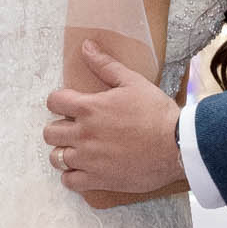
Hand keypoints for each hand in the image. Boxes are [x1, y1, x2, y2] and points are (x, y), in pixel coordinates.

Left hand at [42, 41, 187, 198]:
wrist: (177, 146)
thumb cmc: (156, 112)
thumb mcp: (132, 82)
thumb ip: (105, 65)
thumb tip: (86, 46)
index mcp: (89, 108)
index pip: (53, 101)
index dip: (60, 101)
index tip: (70, 104)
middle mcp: (83, 134)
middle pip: (49, 132)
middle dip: (59, 127)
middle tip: (76, 127)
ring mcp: (88, 159)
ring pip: (56, 157)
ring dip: (65, 151)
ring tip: (80, 149)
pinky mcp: (97, 180)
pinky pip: (69, 181)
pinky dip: (72, 175)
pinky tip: (85, 168)